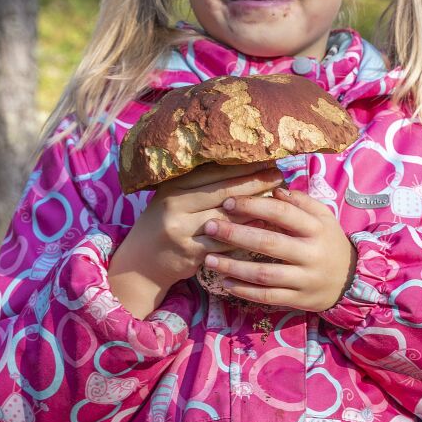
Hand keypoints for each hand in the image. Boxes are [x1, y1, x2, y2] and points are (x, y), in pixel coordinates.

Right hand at [110, 163, 283, 317]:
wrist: (142, 261)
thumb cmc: (168, 223)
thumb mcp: (176, 198)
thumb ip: (202, 186)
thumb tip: (244, 168)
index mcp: (173, 186)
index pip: (214, 172)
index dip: (243, 166)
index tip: (267, 160)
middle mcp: (175, 205)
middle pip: (224, 192)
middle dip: (255, 183)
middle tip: (280, 176)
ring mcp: (182, 230)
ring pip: (228, 217)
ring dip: (256, 209)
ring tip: (279, 201)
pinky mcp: (191, 252)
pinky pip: (226, 243)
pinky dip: (247, 234)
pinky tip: (265, 228)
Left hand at [201, 187, 356, 311]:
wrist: (351, 281)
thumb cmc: (329, 243)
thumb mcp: (324, 218)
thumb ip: (302, 202)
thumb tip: (275, 190)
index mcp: (317, 229)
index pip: (282, 214)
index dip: (254, 207)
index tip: (228, 202)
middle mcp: (312, 254)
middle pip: (269, 243)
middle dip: (235, 234)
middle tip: (208, 227)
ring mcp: (305, 279)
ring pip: (265, 274)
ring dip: (234, 266)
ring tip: (209, 259)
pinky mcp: (300, 299)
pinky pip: (268, 296)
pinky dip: (245, 291)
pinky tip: (226, 283)